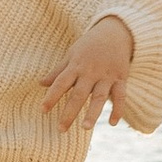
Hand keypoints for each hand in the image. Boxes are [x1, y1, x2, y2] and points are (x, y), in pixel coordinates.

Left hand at [40, 11, 135, 134]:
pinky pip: (120, 96)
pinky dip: (118, 109)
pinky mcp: (121, 78)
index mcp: (76, 66)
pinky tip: (112, 123)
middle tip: (61, 129)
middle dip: (69, 112)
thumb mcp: (72, 54)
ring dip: (93, 113)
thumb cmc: (89, 45)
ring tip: (85, 128)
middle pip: (79, 94)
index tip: (42, 110)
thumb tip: (41, 84)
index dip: (51, 97)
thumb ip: (58, 71)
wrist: (116, 32)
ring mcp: (107, 76)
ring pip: (99, 97)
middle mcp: (91, 72)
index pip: (60, 83)